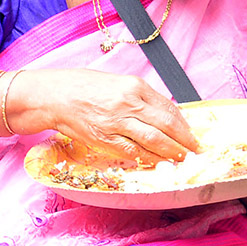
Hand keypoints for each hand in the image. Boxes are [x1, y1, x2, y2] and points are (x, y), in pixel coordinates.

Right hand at [14, 69, 197, 164]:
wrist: (50, 96)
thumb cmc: (79, 87)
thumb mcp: (114, 83)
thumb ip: (137, 97)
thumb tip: (159, 115)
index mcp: (134, 85)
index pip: (169, 107)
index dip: (184, 125)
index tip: (192, 135)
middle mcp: (128, 102)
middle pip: (168, 125)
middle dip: (186, 141)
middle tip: (196, 152)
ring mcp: (116, 121)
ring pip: (155, 140)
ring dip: (173, 153)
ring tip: (183, 160)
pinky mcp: (104, 138)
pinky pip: (133, 151)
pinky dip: (149, 158)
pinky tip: (158, 162)